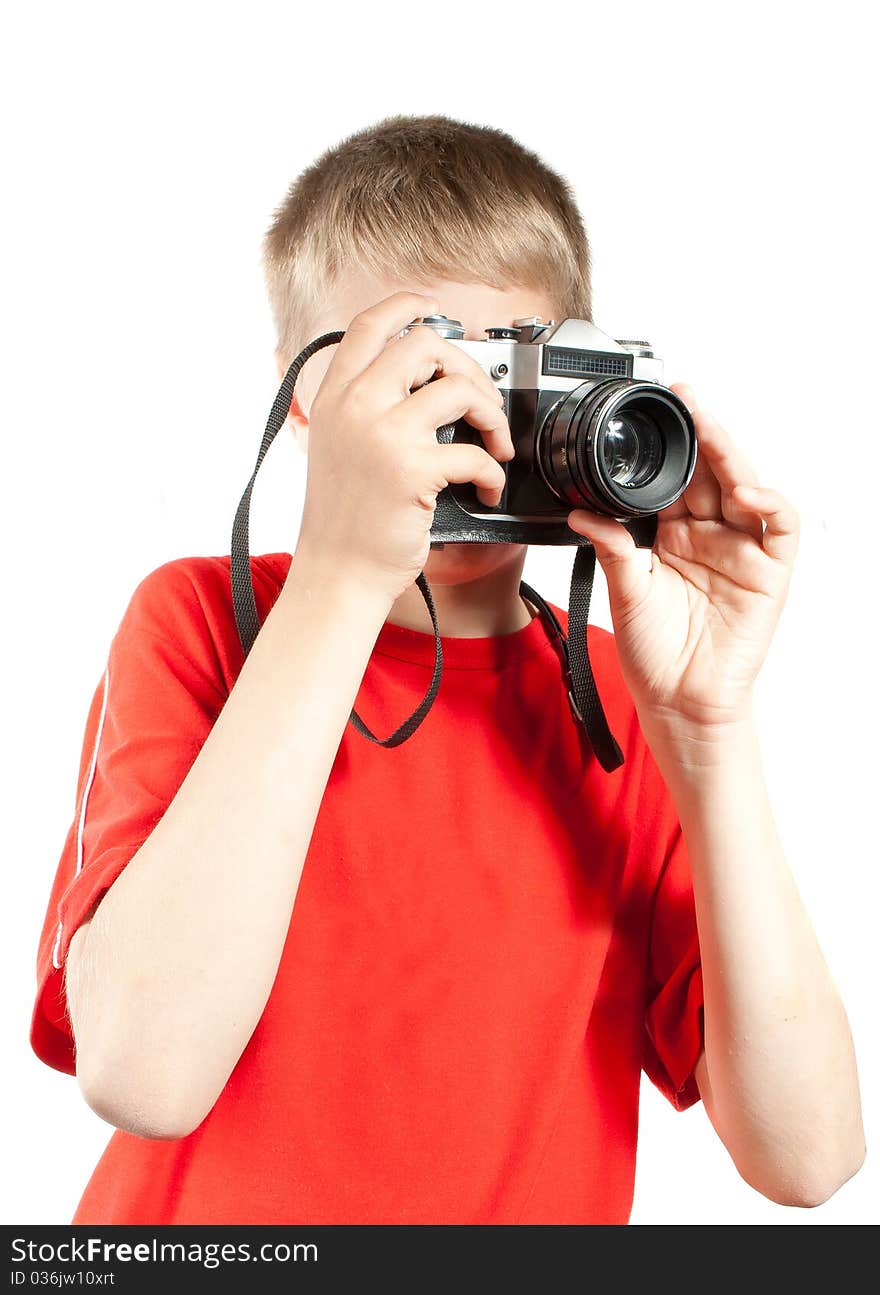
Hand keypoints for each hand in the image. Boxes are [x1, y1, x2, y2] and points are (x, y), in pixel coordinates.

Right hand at [296, 291, 513, 604]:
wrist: (339, 572)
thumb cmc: (343, 520)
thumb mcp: (336, 448)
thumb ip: (364, 409)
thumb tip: (418, 384)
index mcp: (334, 398)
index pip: (368, 326)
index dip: (405, 305)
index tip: (431, 307)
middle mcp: (355, 407)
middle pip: (424, 344)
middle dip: (467, 368)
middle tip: (479, 401)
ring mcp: (383, 436)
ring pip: (459, 388)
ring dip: (491, 415)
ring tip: (494, 443)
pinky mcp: (412, 470)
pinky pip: (475, 452)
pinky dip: (493, 472)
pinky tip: (487, 488)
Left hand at [565, 384, 799, 737]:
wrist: (677, 701)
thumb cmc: (653, 652)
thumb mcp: (624, 592)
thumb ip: (612, 547)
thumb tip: (581, 512)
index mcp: (674, 534)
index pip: (677, 477)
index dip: (671, 445)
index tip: (655, 413)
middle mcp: (710, 536)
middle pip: (712, 473)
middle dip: (702, 433)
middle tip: (686, 399)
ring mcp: (741, 552)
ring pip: (746, 489)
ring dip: (731, 456)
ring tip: (710, 430)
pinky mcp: (769, 575)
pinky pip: (779, 530)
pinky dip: (769, 505)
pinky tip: (747, 493)